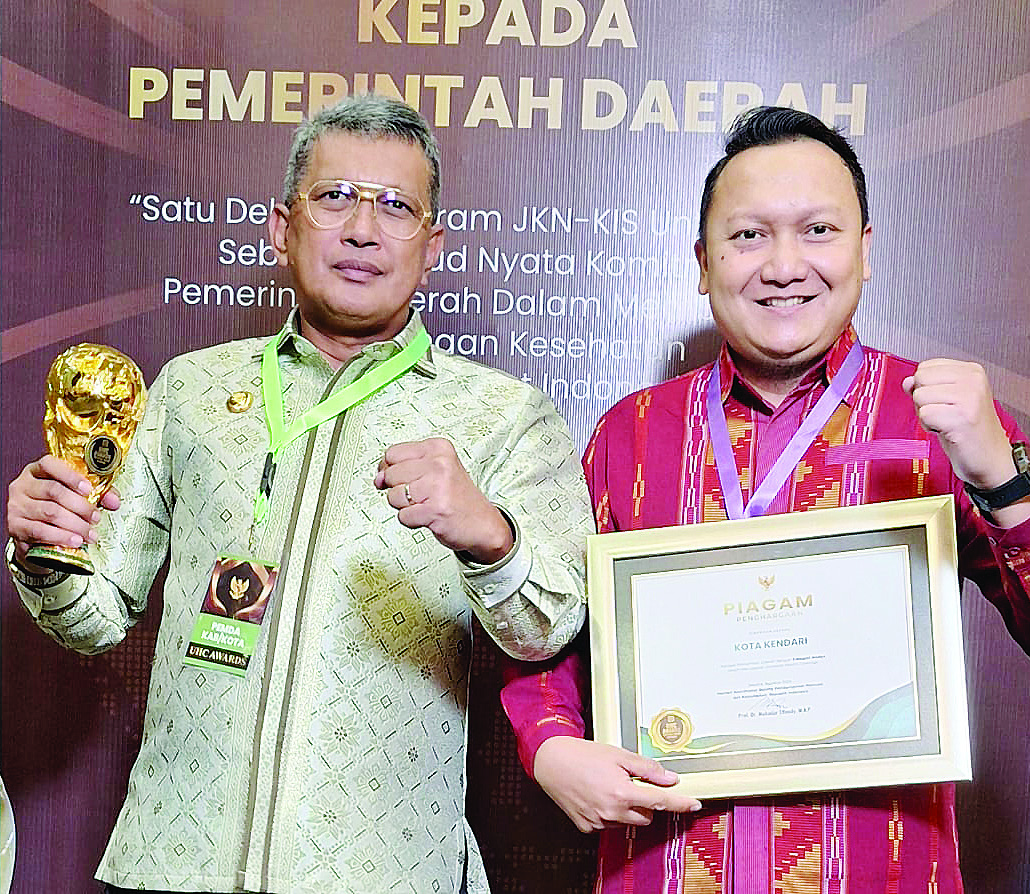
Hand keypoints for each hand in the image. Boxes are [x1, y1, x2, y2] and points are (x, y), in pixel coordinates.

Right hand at [7, 455, 120, 568]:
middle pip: (54, 491)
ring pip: (50, 512)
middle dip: (80, 506)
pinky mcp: (14, 526)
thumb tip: (114, 501)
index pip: (49, 464)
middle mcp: (22, 485)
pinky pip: (39, 531)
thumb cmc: (58, 507)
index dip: (71, 476)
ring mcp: (16, 505)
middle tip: (96, 518)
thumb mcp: (76, 495)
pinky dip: (60, 537)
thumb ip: (98, 494)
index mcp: (37, 470)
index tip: (89, 489)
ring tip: (90, 534)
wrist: (35, 534)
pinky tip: (75, 541)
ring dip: (75, 524)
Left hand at [374, 438, 513, 563]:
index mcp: (438, 447)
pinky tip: (429, 516)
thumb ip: (402, 469)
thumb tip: (377, 479)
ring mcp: (437, 486)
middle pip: (391, 475)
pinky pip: (403, 516)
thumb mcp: (434, 471)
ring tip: (426, 504)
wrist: (483, 524)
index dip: (392, 469)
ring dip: (406, 506)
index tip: (408, 478)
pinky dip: (412, 521)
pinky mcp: (435, 510)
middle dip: (400, 489)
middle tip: (423, 494)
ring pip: (393, 496)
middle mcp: (439, 463)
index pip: (392, 453)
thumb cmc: (456, 496)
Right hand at [532, 736, 701, 832]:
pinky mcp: (588, 827)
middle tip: (631, 782)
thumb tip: (670, 779)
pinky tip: (599, 795)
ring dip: (628, 808)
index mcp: (622, 793)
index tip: (694, 804)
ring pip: (628, 821)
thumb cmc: (583, 755)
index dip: (680, 803)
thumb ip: (647, 769)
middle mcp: (612, 811)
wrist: (551, 762)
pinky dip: (611, 812)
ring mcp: (599, 821)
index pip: (661, 802)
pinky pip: (610, 823)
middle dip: (646, 801)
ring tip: (611, 786)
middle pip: (646, 815)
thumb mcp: (619, 755)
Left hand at [903, 359, 1013, 488]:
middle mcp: (973, 380)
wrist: (990, 459)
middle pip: (920, 379)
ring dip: (926, 415)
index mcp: (971, 371)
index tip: (945, 402)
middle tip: (945, 414)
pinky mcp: (962, 417)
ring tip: (947, 423)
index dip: (926, 388)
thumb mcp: (947, 400)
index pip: (925, 367)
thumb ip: (926, 386)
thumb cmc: (968, 431)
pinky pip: (924, 415)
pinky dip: (929, 427)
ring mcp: (969, 397)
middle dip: (923, 401)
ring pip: (919, 396)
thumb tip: (907, 381)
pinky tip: (947, 431)